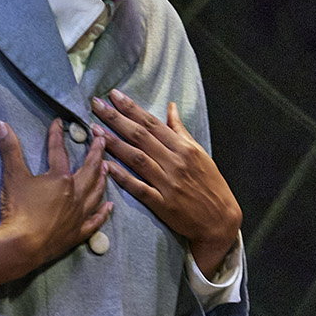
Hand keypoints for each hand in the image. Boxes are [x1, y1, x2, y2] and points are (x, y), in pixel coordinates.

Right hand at [0, 119, 113, 293]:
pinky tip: (109, 206)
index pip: (59, 151)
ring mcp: (79, 214)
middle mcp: (75, 194)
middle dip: (96, 153)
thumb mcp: (12, 177)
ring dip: (102, 178)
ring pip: (97, 192)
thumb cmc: (18, 210)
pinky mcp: (78, 232)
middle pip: (90, 169)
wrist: (22, 245)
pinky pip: (96, 220)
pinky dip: (104, 212)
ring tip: (107, 168)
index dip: (57, 135)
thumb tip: (1, 125)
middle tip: (103, 140)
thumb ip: (9, 150)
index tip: (60, 122)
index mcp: (60, 178)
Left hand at [95, 89, 241, 277]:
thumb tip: (171, 107)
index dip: (132, 108)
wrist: (221, 220)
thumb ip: (181, 131)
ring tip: (94, 129)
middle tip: (96, 104)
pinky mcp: (163, 204)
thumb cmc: (211, 185)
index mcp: (184, 148)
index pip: (153, 123)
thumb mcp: (200, 154)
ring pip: (136, 159)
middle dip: (116, 119)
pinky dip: (123, 177)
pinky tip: (106, 166)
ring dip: (114, 143)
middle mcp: (175, 163)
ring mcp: (168, 184)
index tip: (114, 95)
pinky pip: (139, 188)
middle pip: (141, 136)